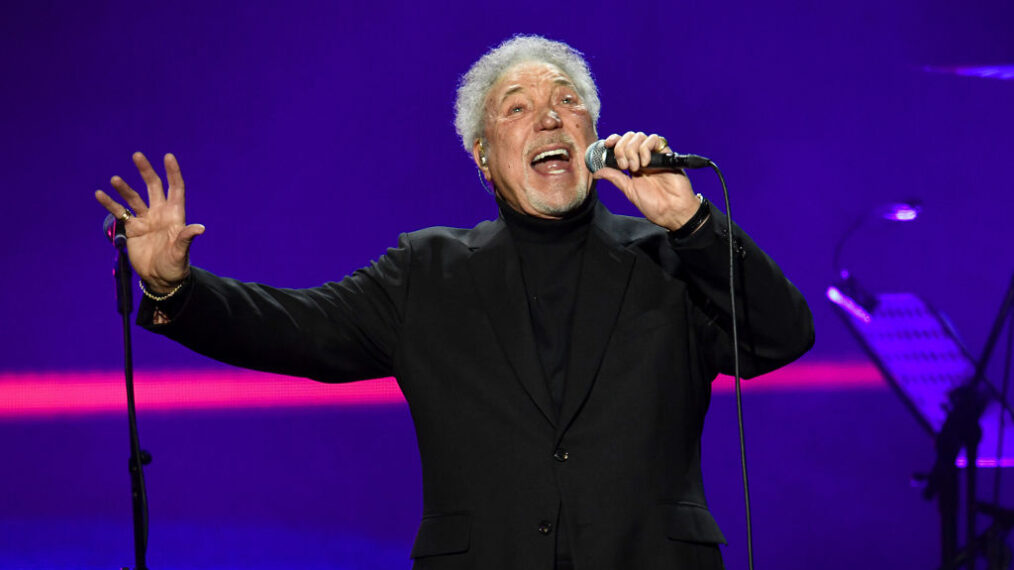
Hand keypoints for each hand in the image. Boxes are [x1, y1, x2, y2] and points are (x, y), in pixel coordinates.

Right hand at [94, 152, 203, 292]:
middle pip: (153, 187)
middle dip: (146, 171)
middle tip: (137, 155)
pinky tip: (100, 194)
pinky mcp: (132, 228)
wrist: (159, 279)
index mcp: (175, 215)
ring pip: (133, 198)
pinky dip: (110, 203)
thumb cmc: (175, 266)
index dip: (173, 173)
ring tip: (115, 179)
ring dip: (124, 188)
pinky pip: (119, 212)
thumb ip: (186, 238)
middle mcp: (160, 213)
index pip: (175, 189)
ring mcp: (145, 219)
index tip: (168, 156)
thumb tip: (200, 228)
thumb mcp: (181, 252)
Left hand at [591, 131, 699, 230]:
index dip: (613, 140)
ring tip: (636, 168)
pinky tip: (646, 163)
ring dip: (632, 150)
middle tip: (625, 166)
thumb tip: (596, 172)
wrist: (672, 210)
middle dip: (621, 149)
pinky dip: (645, 148)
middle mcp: (642, 157)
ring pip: (639, 136)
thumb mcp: (628, 190)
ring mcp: (654, 155)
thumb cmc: (653, 204)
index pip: (620, 144)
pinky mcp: (666, 154)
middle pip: (628, 137)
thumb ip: (614, 178)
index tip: (607, 144)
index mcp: (632, 164)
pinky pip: (654, 139)